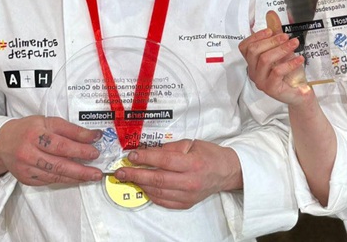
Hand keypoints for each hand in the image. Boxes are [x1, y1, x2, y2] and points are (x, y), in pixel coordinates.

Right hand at [0, 116, 102, 185]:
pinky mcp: (26, 179)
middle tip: (96, 172)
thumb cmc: (28, 129)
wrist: (3, 142)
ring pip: (54, 175)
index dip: (80, 149)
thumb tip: (94, 136)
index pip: (61, 145)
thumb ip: (72, 130)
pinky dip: (64, 179)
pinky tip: (75, 177)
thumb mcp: (49, 122)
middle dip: (81, 170)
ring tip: (90, 176)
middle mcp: (28, 153)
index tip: (95, 152)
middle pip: (58, 164)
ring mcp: (25, 168)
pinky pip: (48, 181)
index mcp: (34, 135)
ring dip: (75, 177)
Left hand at [113, 139, 241, 209]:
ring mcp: (188, 195)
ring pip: (157, 192)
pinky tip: (144, 186)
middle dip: (135, 175)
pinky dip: (150, 194)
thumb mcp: (192, 144)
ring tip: (129, 177)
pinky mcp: (186, 204)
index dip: (146, 158)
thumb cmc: (209, 155)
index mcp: (193, 163)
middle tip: (120, 172)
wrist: (226, 172)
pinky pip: (163, 201)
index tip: (131, 156)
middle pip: (157, 179)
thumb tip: (148, 151)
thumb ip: (170, 148)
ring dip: (140, 184)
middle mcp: (190, 181)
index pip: (164, 161)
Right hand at [238, 10, 312, 105]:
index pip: (244, 47)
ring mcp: (261, 81)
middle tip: (286, 36)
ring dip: (281, 49)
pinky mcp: (271, 88)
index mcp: (253, 62)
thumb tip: (271, 14)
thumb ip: (276, 33)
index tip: (270, 30)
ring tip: (294, 44)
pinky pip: (277, 71)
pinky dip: (289, 62)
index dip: (256, 36)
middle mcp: (254, 71)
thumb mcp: (282, 49)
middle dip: (271, 41)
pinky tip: (299, 58)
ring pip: (264, 60)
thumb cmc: (290, 71)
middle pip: (254, 51)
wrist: (300, 91)